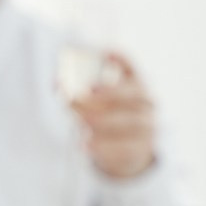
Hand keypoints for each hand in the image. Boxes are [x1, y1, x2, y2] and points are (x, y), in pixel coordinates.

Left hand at [69, 53, 157, 181]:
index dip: (121, 61)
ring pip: (130, 123)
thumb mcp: (97, 101)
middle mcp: (147, 105)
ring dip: (104, 122)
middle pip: (134, 96)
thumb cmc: (109, 117)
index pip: (134, 69)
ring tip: (82, 123)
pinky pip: (125, 149)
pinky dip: (104, 147)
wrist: (128, 149)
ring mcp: (148, 128)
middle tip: (82, 97)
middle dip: (108, 95)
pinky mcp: (141, 150)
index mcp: (138, 86)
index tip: (104, 55)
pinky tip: (85, 145)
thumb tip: (57, 84)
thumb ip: (79, 89)